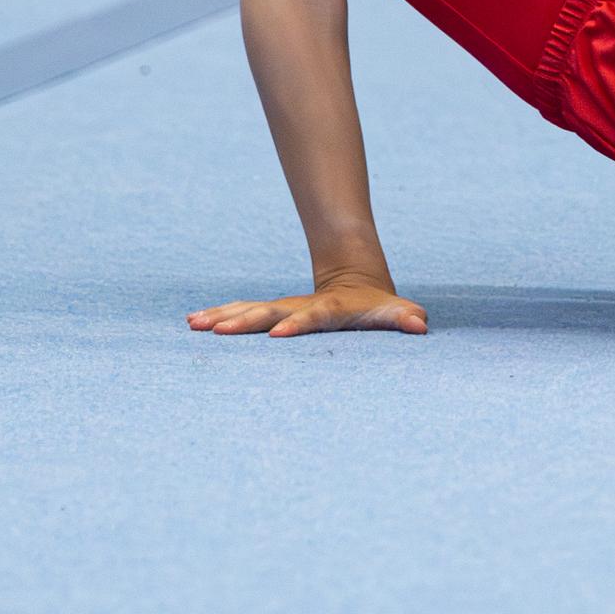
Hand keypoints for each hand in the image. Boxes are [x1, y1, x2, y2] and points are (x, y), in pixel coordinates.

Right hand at [188, 282, 428, 336]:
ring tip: (196, 323)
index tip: (278, 334)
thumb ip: (404, 318)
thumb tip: (421, 324)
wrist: (354, 279)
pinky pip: (240, 312)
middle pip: (269, 312)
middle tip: (219, 331)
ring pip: (249, 309)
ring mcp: (282, 307)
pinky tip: (193, 321)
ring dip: (223, 316)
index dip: (297, 324)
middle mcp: (299, 306)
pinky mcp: (269, 312)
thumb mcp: (394, 312)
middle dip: (245, 321)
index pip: (313, 316)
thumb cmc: (376, 308)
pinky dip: (218, 315)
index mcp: (330, 309)